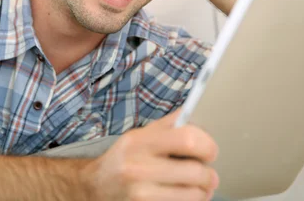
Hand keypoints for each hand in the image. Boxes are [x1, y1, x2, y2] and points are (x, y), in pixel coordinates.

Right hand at [85, 109, 218, 200]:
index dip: (207, 145)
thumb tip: (194, 112)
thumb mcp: (138, 135)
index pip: (187, 139)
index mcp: (139, 142)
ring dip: (202, 192)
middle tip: (209, 174)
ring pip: (193, 195)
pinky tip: (185, 196)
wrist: (94, 187)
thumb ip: (167, 125)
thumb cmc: (122, 159)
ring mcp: (140, 194)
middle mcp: (138, 168)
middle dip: (209, 174)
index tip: (210, 151)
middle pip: (195, 171)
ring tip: (199, 187)